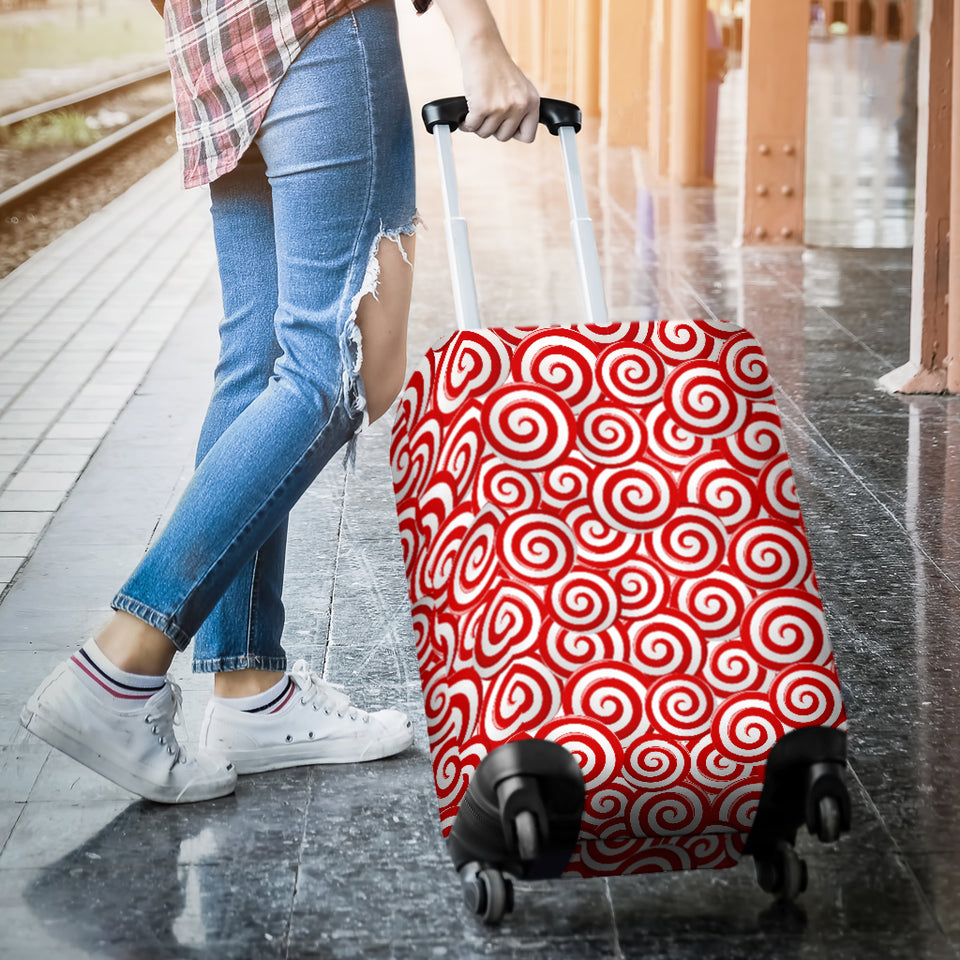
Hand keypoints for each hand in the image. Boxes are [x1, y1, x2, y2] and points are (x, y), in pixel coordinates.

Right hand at [433, 0, 539, 142]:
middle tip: (486, 115)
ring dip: (477, 125)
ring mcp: (501, 107)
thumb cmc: (497, 67)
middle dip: (492, 129)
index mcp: (532, 102)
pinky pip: (472, 127)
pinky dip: (466, 123)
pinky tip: (466, 114)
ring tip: (476, 110)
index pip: (528, 136)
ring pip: (486, 133)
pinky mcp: (483, 107)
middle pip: (504, 137)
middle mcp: (519, 106)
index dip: (513, 133)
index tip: (504, 125)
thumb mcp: (519, 87)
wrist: (483, 47)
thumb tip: (513, 133)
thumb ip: (521, 109)